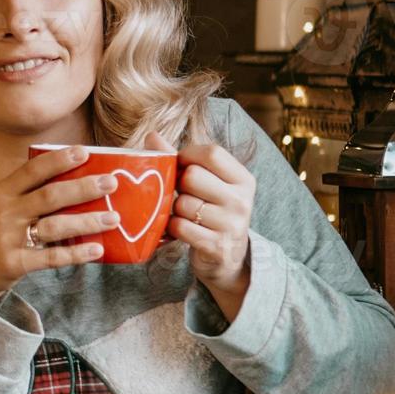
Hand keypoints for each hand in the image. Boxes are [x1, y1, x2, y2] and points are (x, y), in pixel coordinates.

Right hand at [0, 145, 122, 304]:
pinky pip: (51, 258)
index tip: (85, 152)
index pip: (33, 170)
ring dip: (87, 221)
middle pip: (50, 195)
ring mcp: (9, 238)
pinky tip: (96, 250)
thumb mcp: (0, 206)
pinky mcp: (14, 263)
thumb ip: (28, 193)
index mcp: (3, 192)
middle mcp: (5, 211)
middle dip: (83, 187)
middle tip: (111, 183)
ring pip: (54, 226)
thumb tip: (75, 181)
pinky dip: (76, 254)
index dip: (59, 160)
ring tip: (113, 218)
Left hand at [145, 131, 253, 318]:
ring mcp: (231, 225)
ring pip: (183, 203)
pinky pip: (180, 227)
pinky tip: (180, 230)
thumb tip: (151, 135)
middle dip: (179, 186)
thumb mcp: (207, 184)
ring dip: (175, 210)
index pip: (212, 153)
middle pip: (193, 176)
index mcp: (243, 179)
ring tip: (184, 215)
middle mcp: (242, 200)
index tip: (181, 165)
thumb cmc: (211, 213)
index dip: (188, 155)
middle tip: (183, 195)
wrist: (227, 259)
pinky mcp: (216, 246)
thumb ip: (179, 158)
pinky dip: (172, 228)